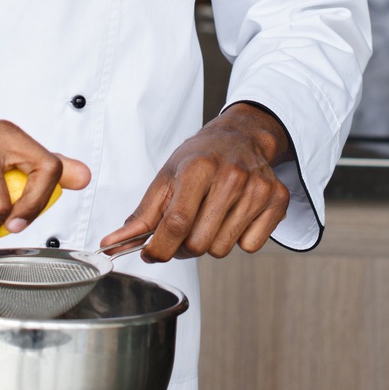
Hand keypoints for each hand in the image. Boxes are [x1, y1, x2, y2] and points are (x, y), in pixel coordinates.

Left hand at [105, 103, 292, 260]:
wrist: (241, 137)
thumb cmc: (200, 158)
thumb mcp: (166, 178)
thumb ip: (141, 216)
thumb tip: (111, 244)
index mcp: (198, 168)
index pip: (176, 223)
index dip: (159, 248)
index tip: (150, 252)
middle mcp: (231, 176)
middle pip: (199, 243)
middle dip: (184, 246)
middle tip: (184, 230)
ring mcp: (258, 188)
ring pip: (223, 249)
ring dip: (210, 242)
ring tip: (210, 218)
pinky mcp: (277, 200)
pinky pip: (251, 246)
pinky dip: (239, 239)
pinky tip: (234, 216)